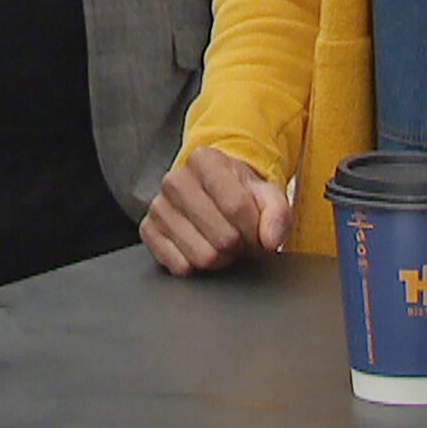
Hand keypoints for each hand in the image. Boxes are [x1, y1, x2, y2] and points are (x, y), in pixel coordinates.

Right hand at [143, 147, 289, 275]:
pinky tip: (203, 247)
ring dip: (222, 259)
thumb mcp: (266, 194)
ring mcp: (158, 206)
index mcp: (204, 160)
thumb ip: (277, 213)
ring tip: (223, 243)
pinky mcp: (148, 231)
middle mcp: (175, 180)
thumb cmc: (239, 193)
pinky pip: (180, 267)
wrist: (212, 193)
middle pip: (222, 236)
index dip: (255, 230)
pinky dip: (198, 266)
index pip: (237, 207)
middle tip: (241, 238)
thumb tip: (270, 239)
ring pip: (202, 257)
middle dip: (240, 246)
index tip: (257, 231)